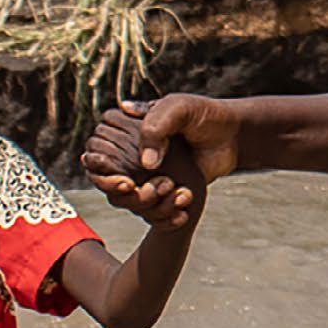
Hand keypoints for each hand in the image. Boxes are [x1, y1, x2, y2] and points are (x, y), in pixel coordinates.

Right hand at [81, 95, 240, 226]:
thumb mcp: (178, 109)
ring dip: (155, 206)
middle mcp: (130, 160)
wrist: (232, 135)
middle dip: (132, 197)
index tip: (127, 183)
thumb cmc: (202, 115)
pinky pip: (154, 215)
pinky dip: (168, 218)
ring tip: (182, 193)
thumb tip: (146, 163)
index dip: (103, 177)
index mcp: (124, 136)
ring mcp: (148, 178)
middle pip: (111, 189)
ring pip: (134, 205)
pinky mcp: (166, 193)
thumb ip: (156, 128)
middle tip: (159, 188)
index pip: (95, 161)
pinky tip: (184, 212)